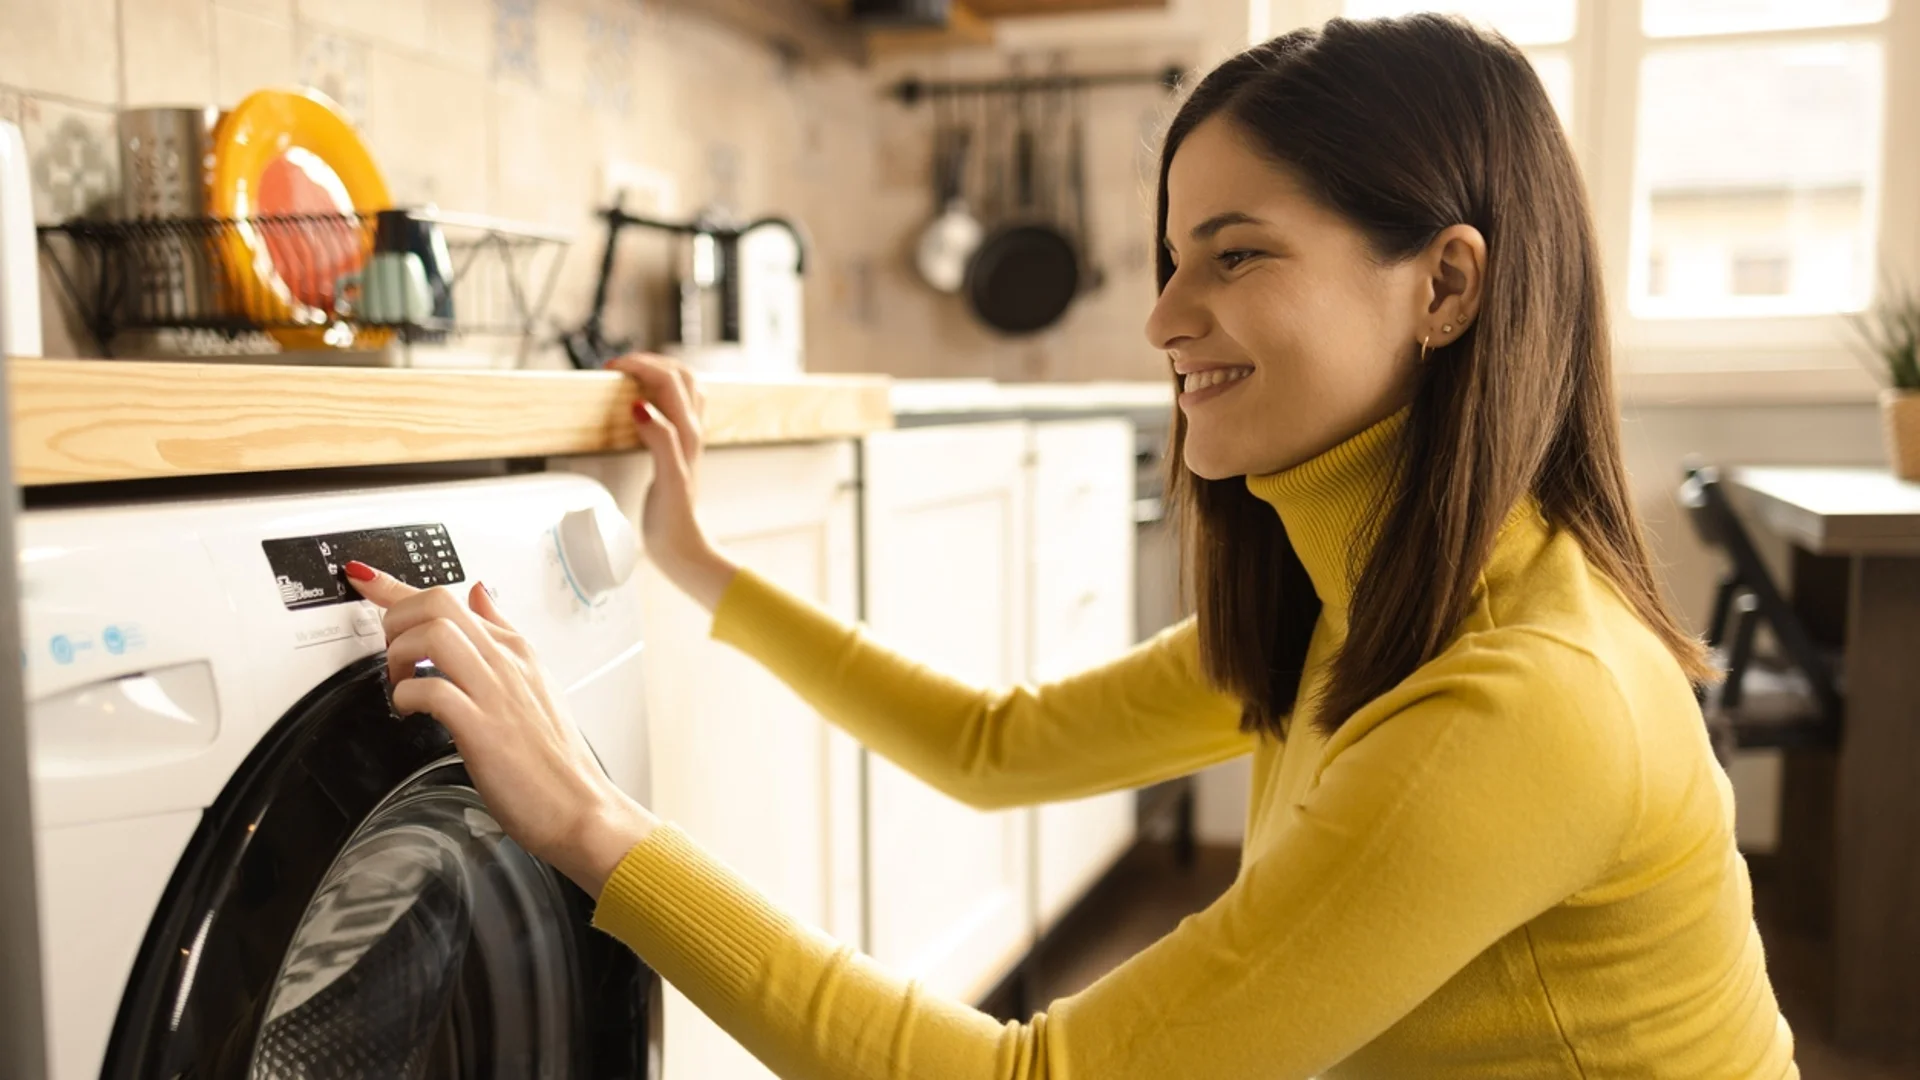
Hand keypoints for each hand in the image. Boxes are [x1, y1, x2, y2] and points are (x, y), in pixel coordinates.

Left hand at [346, 560, 656, 896]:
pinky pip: (433, 690)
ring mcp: (496, 693)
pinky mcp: (483, 729)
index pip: (455, 598)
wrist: (579, 807)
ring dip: (400, 651)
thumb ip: (503, 634)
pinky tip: (408, 711)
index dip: (397, 586)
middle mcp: (506, 663)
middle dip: (395, 615)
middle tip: (388, 650)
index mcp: (516, 651)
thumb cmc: (555, 759)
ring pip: (435, 634)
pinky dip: (407, 695)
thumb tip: (481, 594)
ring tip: (398, 680)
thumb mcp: (534, 680)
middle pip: (439, 602)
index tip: (365, 579)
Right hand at [607, 353, 736, 610]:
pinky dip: (661, 393)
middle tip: (619, 366)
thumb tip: (642, 406)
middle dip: (651, 361)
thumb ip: (660, 440)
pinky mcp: (680, 449)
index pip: (669, 379)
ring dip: (660, 372)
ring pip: (685, 388)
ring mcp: (688, 440)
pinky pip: (677, 406)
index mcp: (688, 433)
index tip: (612, 368)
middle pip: (682, 375)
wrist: (683, 547)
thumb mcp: (668, 480)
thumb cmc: (674, 520)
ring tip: (631, 373)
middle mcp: (692, 432)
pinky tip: (643, 401)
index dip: (641, 366)